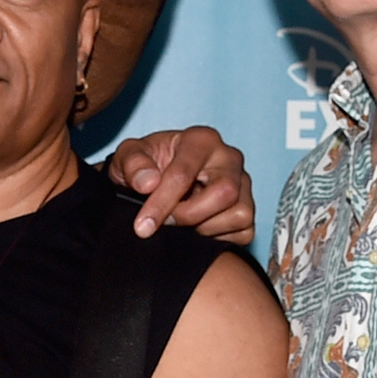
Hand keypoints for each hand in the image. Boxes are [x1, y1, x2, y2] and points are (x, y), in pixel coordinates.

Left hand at [107, 127, 255, 243]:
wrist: (156, 181)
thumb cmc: (146, 165)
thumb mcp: (128, 157)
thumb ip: (132, 164)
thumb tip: (148, 183)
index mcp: (201, 140)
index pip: (185, 173)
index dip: (162, 203)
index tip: (143, 225)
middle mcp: (229, 158)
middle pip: (224, 192)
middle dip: (190, 215)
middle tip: (166, 223)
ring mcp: (243, 184)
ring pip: (239, 214)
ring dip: (205, 228)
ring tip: (181, 223)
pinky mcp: (248, 209)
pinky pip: (245, 232)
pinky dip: (219, 238)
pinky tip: (197, 229)